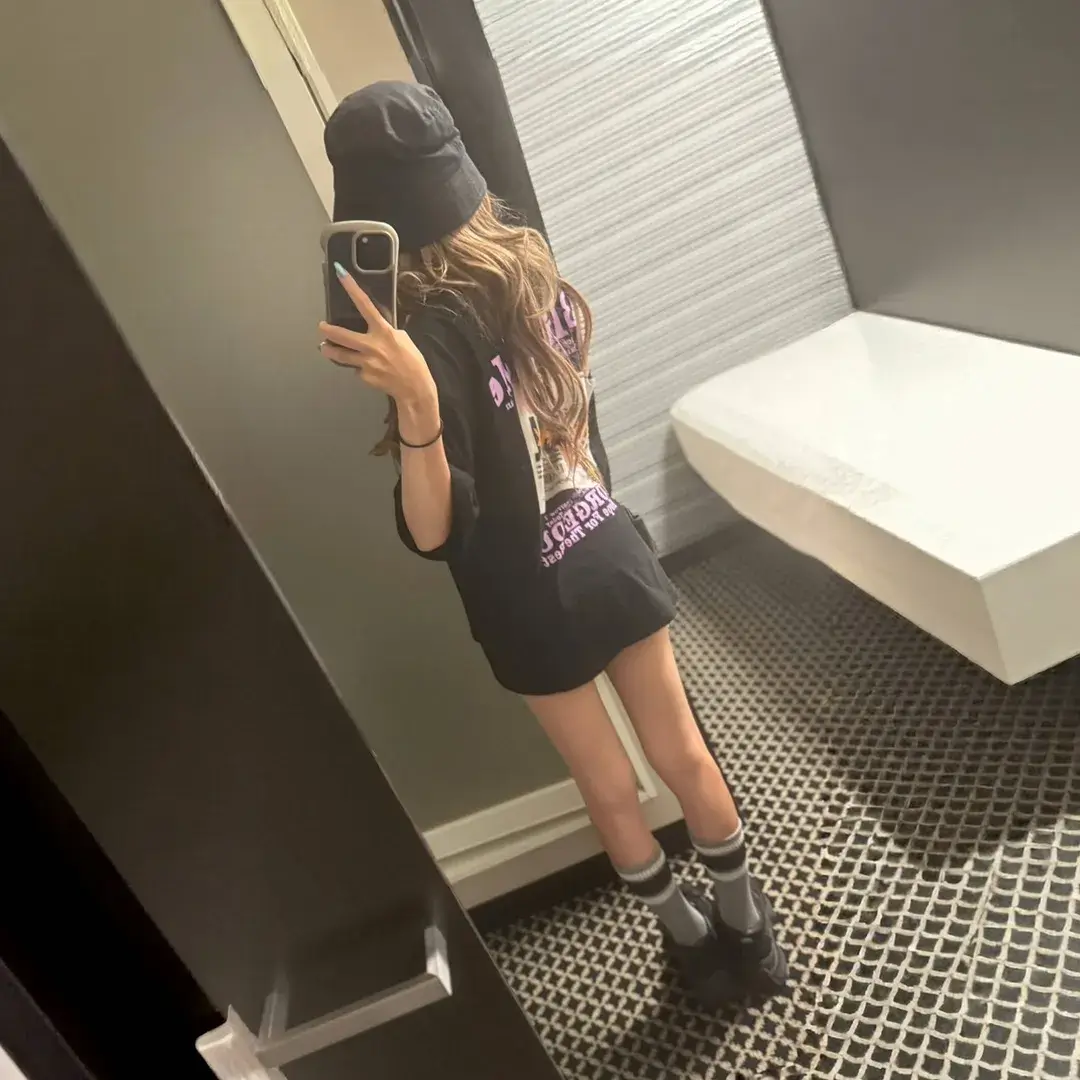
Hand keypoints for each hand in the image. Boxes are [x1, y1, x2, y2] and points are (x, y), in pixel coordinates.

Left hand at [318, 265, 437, 412]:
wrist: (415, 388)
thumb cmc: (413, 361)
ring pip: (340, 355)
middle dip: (328, 331)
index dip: (351, 288)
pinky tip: (366, 370)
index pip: (364, 305)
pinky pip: (356, 369)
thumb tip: (374, 331)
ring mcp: (366, 362)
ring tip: (324, 348)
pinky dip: (358, 368)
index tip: (340, 273)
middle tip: (322, 327)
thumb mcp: (403, 339)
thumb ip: (385, 332)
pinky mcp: (364, 376)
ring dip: (329, 351)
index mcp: (384, 331)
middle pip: (341, 335)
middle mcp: (372, 345)